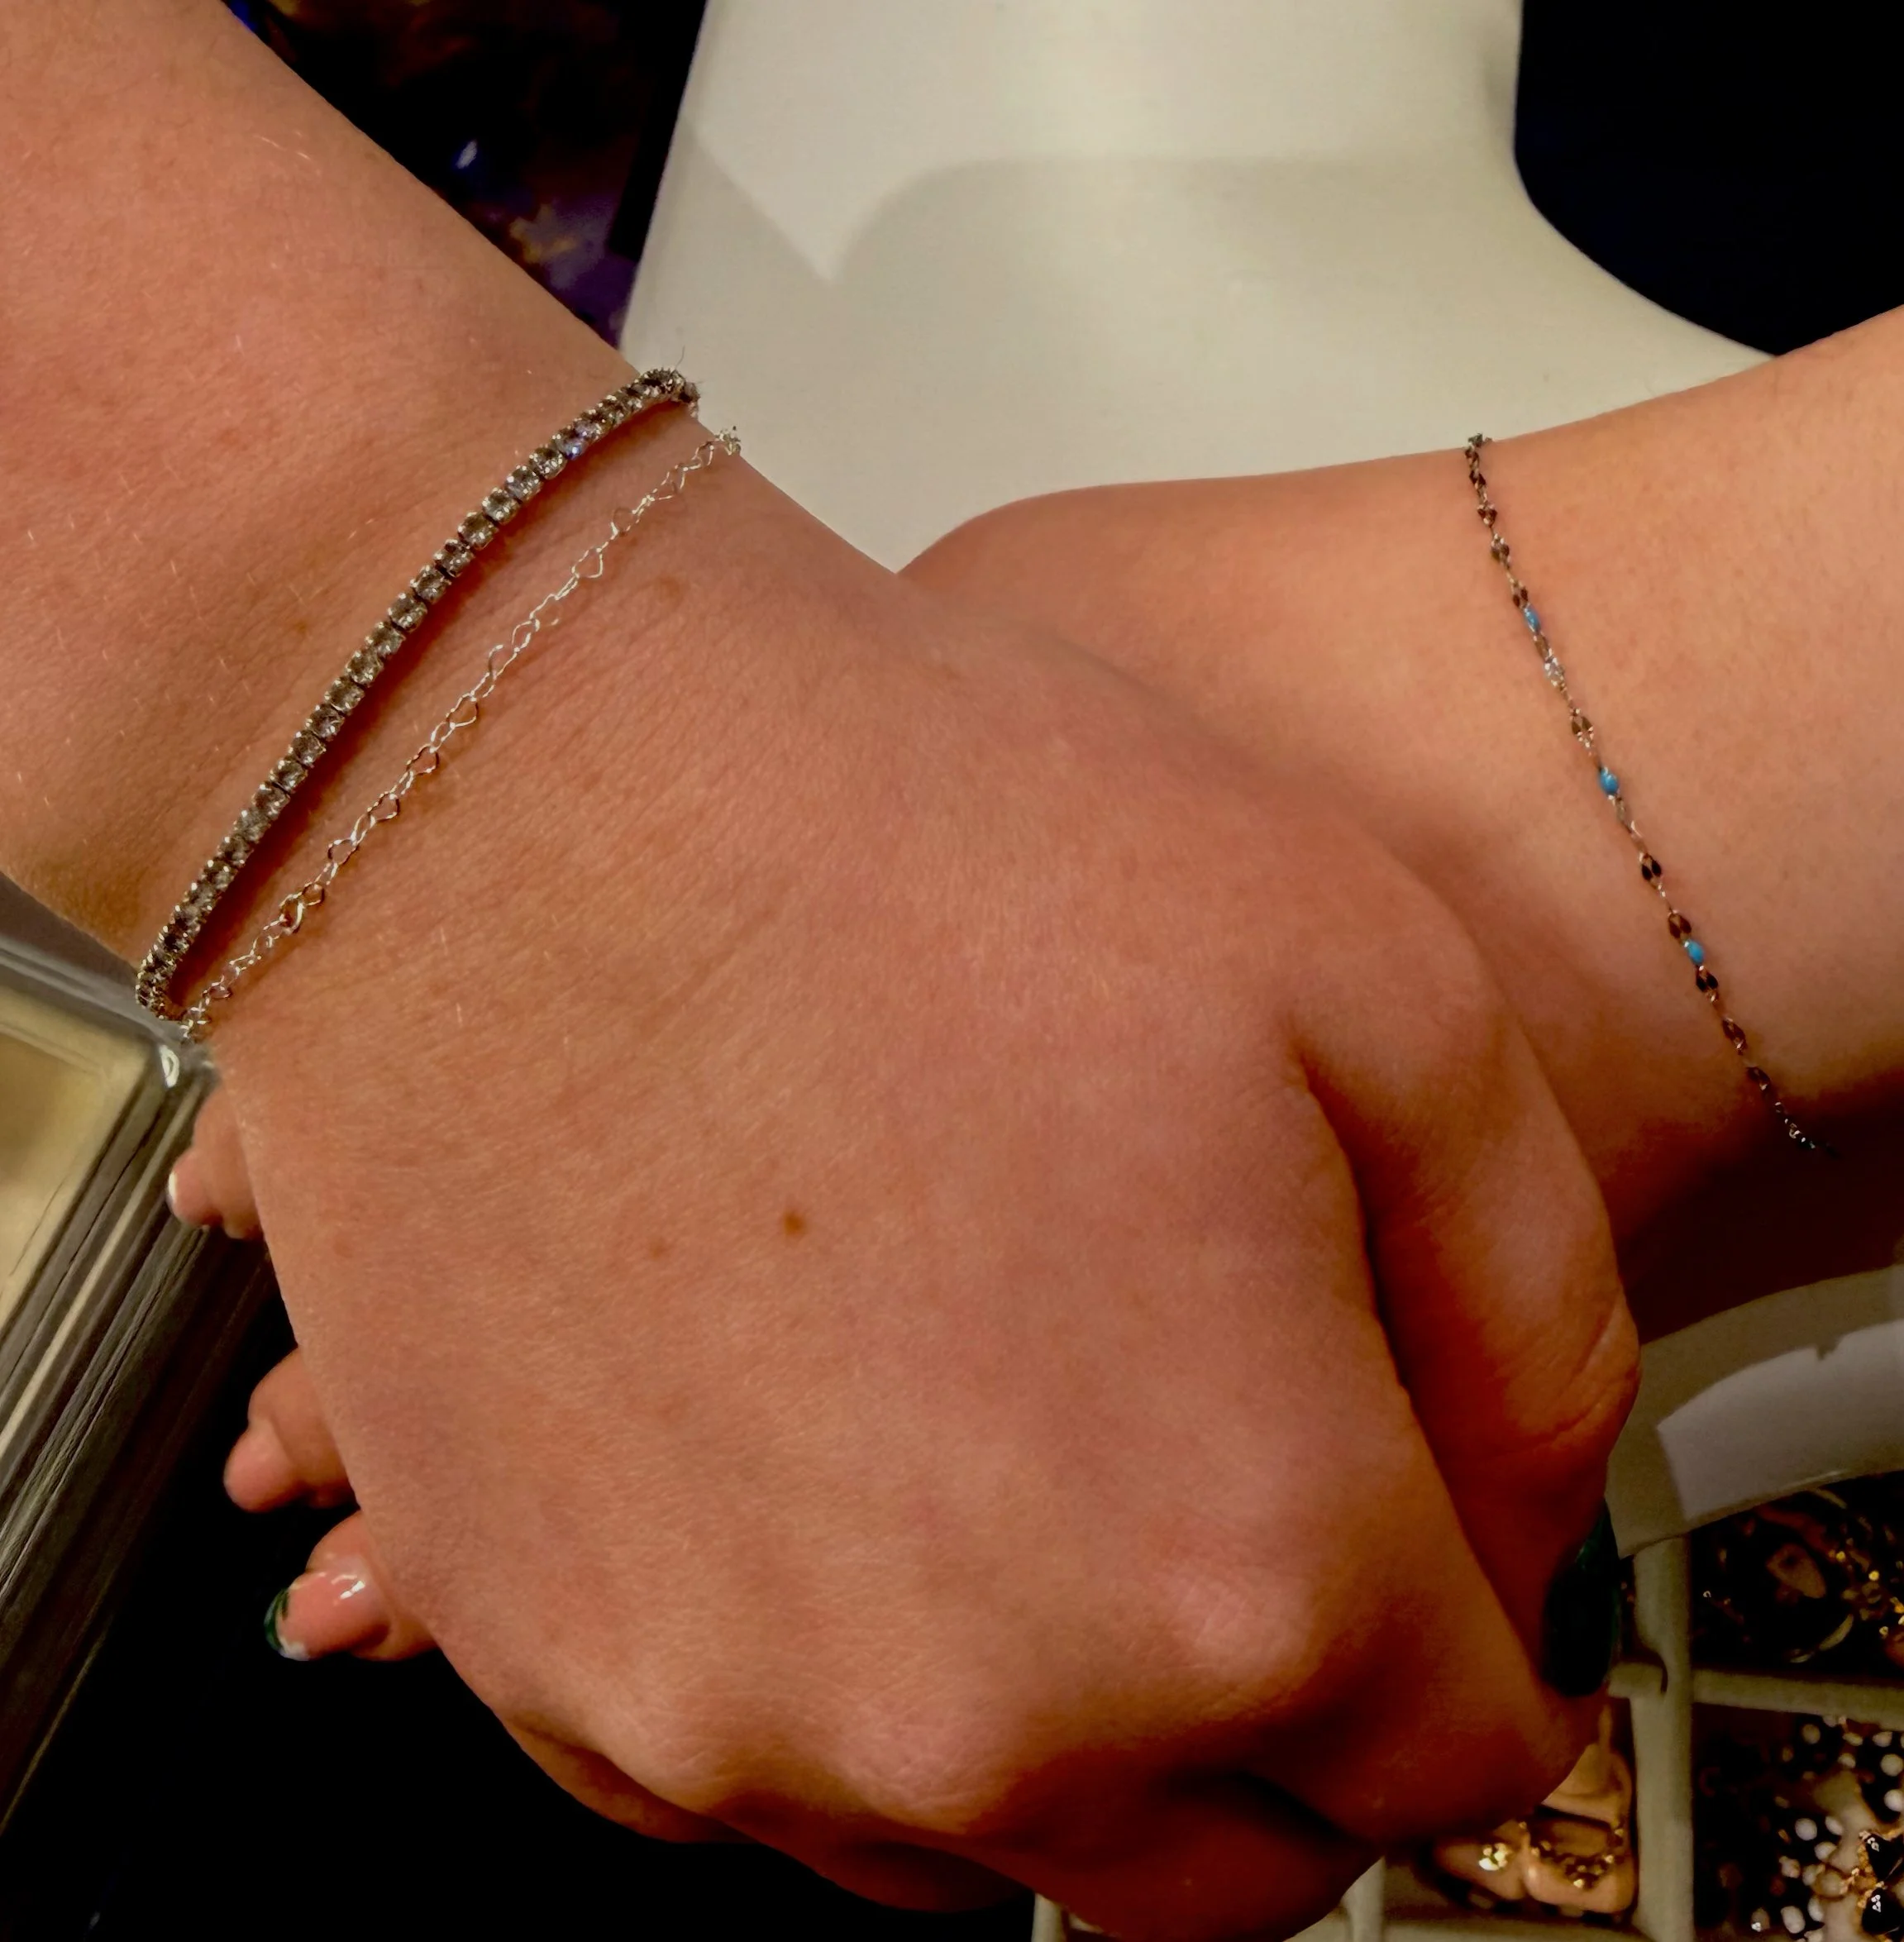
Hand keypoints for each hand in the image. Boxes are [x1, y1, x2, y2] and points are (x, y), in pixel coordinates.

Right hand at [190, 459, 1632, 1939]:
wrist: (515, 775)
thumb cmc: (917, 836)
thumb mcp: (1378, 986)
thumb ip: (1532, 1320)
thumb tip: (1523, 1510)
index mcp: (1236, 1564)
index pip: (1454, 1756)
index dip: (1476, 1639)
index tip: (1433, 1552)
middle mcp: (980, 1719)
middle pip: (1227, 1853)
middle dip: (1278, 1711)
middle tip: (1229, 1491)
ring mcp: (727, 1716)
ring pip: (989, 1835)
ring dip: (1046, 1701)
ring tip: (1000, 1438)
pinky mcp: (532, 1650)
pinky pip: (750, 1772)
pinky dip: (829, 1665)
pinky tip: (815, 1449)